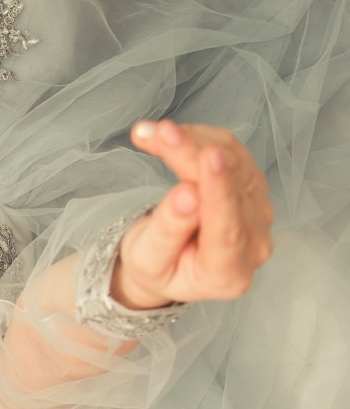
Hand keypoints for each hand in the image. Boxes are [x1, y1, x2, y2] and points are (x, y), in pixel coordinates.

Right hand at [112, 120, 274, 308]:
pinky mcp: (254, 187)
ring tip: (153, 133)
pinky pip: (233, 151)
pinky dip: (200, 138)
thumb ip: (168, 232)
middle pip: (231, 187)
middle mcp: (254, 243)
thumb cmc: (157, 267)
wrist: (169, 262)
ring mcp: (259, 213)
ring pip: (235, 161)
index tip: (208, 157)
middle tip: (159, 133)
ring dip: (193, 140)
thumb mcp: (148, 260)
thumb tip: (186, 195)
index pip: (228, 228)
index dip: (219, 190)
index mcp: (227, 274)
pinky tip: (170, 136)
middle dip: (193, 154)